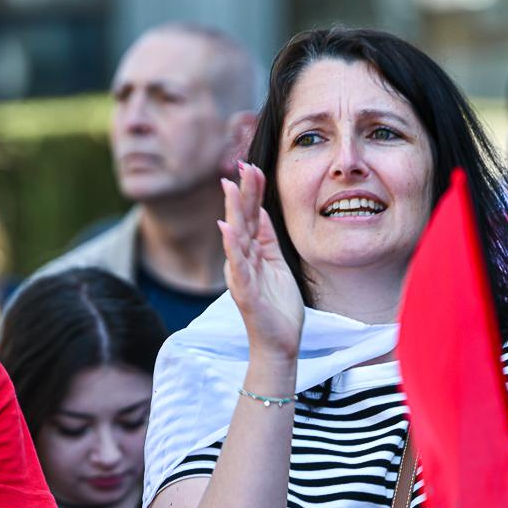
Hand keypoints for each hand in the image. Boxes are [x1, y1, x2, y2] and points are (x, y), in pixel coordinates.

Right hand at [219, 163, 304, 362]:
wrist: (279, 343)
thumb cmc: (278, 307)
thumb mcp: (276, 264)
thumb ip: (266, 239)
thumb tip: (259, 210)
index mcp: (252, 253)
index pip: (250, 216)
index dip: (251, 192)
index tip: (252, 166)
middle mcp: (242, 261)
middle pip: (242, 220)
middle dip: (242, 192)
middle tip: (243, 164)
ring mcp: (242, 276)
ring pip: (236, 238)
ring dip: (233, 211)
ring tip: (230, 187)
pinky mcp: (245, 293)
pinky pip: (238, 267)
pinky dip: (232, 247)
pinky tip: (227, 228)